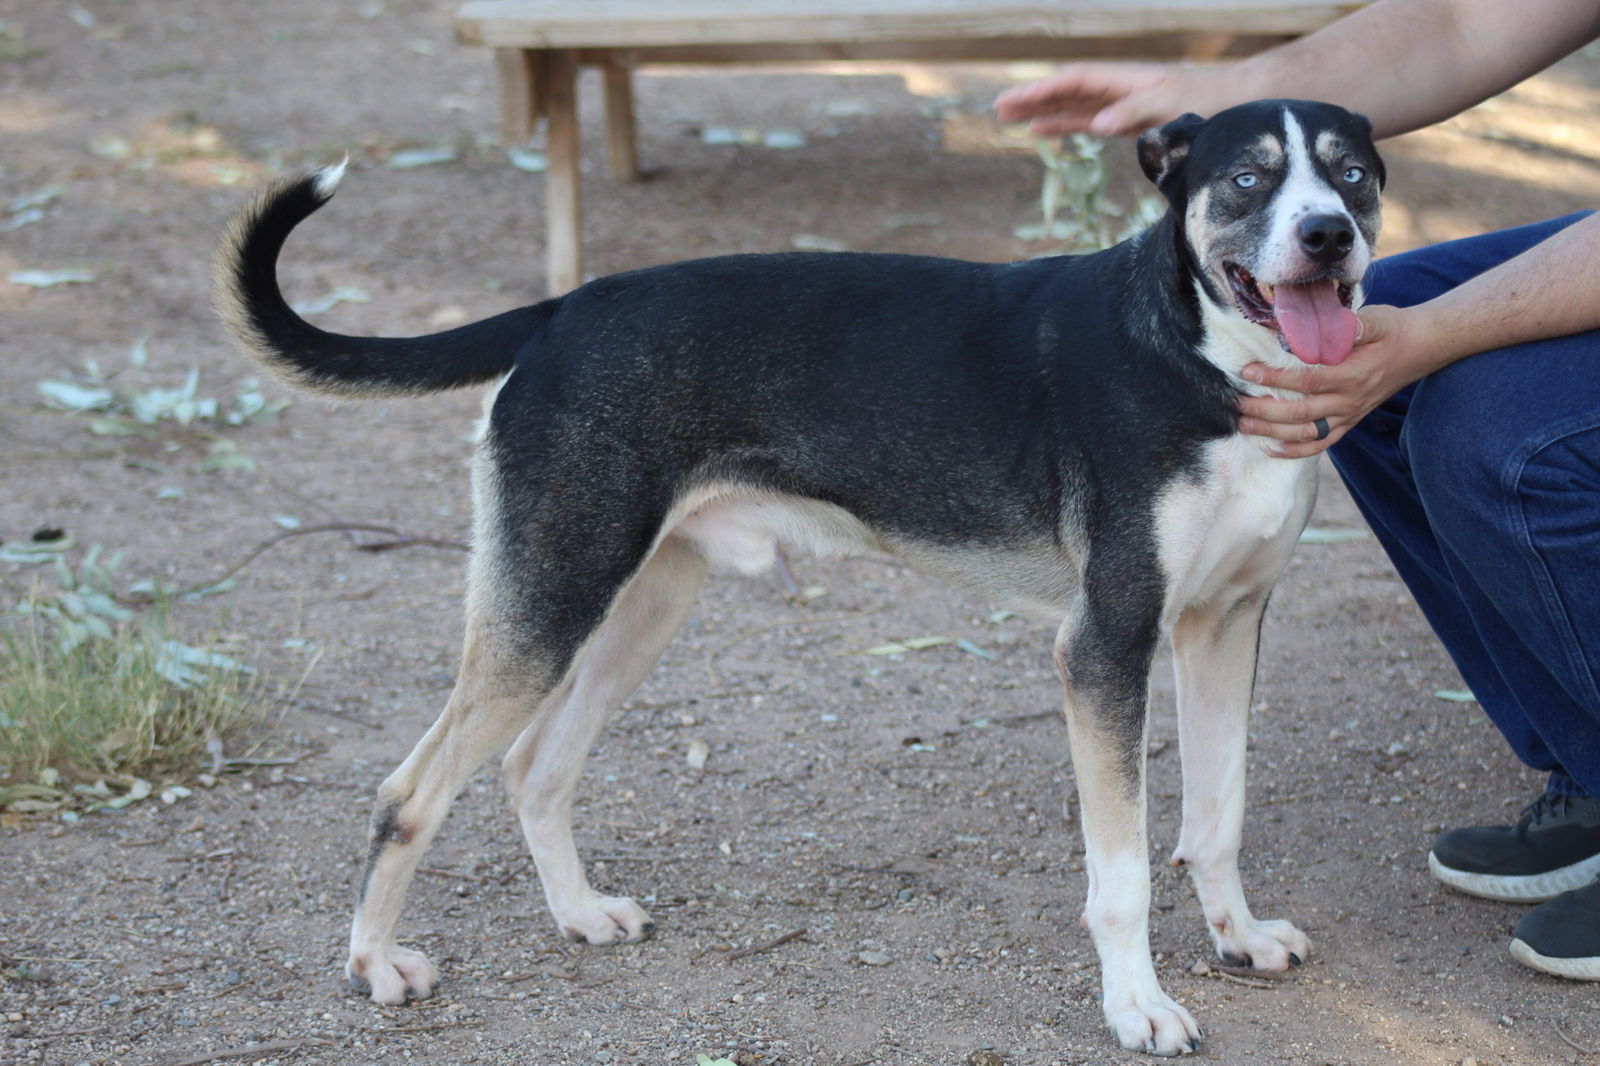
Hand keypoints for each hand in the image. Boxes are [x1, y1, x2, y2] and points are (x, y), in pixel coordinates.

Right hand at [993, 63, 1208, 135]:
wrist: (1232, 102)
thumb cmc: (1205, 101)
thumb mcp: (1170, 106)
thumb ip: (1132, 113)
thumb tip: (1097, 125)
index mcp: (1123, 80)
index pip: (1074, 81)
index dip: (1043, 90)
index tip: (1016, 100)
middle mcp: (1115, 89)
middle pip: (1064, 90)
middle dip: (1032, 97)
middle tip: (998, 108)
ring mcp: (1118, 104)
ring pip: (1069, 105)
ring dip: (1039, 111)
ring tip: (1007, 118)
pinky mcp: (1123, 121)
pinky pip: (1084, 120)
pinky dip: (1060, 124)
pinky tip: (1039, 131)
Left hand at [1235, 305, 1441, 457]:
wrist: (1420, 350)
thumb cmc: (1392, 332)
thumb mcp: (1378, 320)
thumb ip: (1356, 325)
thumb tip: (1335, 325)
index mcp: (1353, 374)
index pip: (1307, 381)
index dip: (1276, 379)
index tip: (1249, 372)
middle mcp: (1349, 400)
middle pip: (1300, 413)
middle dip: (1264, 411)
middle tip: (1236, 404)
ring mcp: (1349, 415)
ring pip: (1306, 433)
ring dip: (1272, 432)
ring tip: (1243, 425)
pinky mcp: (1349, 423)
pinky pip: (1321, 444)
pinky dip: (1295, 451)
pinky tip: (1270, 449)